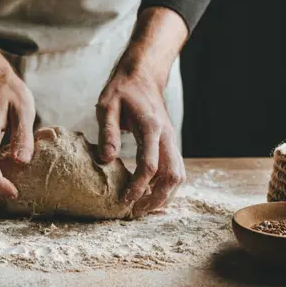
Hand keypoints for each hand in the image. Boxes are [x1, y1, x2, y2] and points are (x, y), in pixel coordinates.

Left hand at [96, 7, 188, 217]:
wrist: (143, 74)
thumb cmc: (122, 89)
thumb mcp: (107, 106)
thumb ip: (108, 133)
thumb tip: (106, 161)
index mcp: (151, 128)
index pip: (149, 166)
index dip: (138, 188)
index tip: (124, 201)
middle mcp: (167, 136)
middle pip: (173, 176)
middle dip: (157, 199)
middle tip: (136, 212)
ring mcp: (172, 140)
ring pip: (179, 175)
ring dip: (165, 196)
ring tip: (143, 208)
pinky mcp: (170, 143)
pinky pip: (175, 169)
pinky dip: (167, 186)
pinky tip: (152, 195)